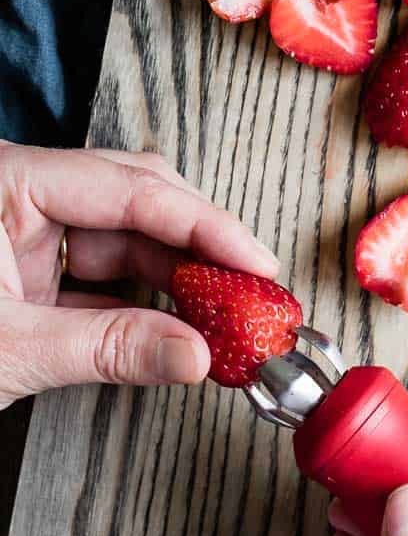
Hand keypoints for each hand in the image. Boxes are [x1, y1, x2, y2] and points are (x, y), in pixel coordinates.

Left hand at [0, 141, 279, 408]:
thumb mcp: (12, 349)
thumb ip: (106, 348)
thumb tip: (194, 355)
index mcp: (8, 181)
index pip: (129, 189)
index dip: (203, 226)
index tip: (255, 261)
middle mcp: (22, 193)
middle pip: (136, 201)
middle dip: (198, 247)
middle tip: (251, 286)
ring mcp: (24, 230)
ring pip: (125, 239)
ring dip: (177, 279)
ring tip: (227, 311)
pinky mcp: (27, 271)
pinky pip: (100, 273)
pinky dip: (141, 302)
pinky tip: (181, 324)